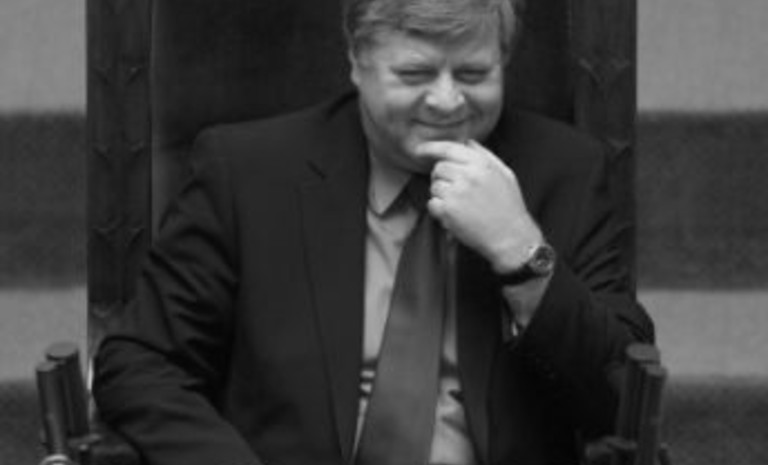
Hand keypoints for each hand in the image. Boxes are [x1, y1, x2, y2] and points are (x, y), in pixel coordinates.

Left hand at [415, 140, 542, 272]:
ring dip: (442, 196)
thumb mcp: (505, 174)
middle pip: (438, 168)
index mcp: (481, 164)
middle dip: (441, 178)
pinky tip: (454, 216)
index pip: (448, 148)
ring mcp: (457, 193)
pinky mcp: (448, 210)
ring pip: (434, 187)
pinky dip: (439, 211)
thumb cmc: (509, 206)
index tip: (419, 150)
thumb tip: (467, 142)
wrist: (511, 237)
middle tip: (454, 191)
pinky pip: (432, 204)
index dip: (430, 147)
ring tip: (460, 206)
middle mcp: (468, 175)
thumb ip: (485, 155)